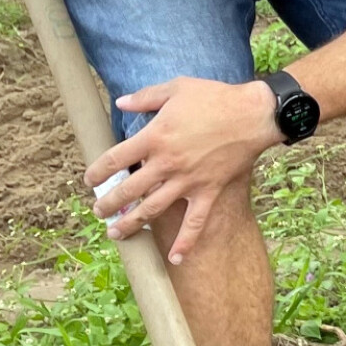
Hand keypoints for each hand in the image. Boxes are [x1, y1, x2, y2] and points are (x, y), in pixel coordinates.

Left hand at [88, 78, 285, 264]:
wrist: (254, 114)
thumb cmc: (216, 97)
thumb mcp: (177, 87)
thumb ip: (145, 97)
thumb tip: (121, 102)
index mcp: (155, 137)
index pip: (114, 160)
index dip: (97, 172)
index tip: (90, 180)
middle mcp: (167, 163)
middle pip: (128, 190)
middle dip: (108, 204)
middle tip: (98, 211)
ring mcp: (188, 181)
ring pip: (152, 210)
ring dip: (130, 224)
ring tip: (115, 233)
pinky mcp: (209, 190)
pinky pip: (196, 222)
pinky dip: (185, 241)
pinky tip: (175, 258)